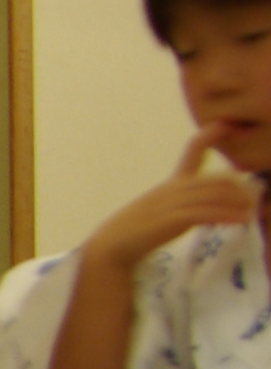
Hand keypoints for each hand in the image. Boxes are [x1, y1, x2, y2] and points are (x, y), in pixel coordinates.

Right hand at [84, 131, 261, 274]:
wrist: (113, 245)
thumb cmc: (136, 229)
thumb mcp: (161, 208)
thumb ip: (184, 202)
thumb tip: (209, 203)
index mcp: (172, 182)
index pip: (193, 149)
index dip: (212, 133)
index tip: (229, 123)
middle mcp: (174, 187)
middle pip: (216, 179)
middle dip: (239, 187)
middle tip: (255, 197)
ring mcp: (172, 202)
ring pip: (214, 195)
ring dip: (238, 202)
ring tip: (251, 211)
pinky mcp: (172, 219)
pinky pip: (206, 213)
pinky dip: (227, 216)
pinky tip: (240, 221)